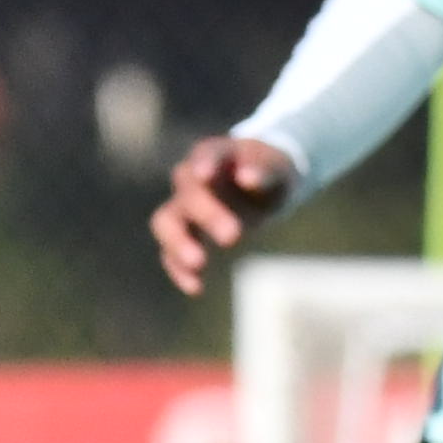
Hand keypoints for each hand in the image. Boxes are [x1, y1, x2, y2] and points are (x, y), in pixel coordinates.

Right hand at [151, 135, 295, 296]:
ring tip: (199, 263)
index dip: (204, 163)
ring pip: (166, 222)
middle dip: (208, 214)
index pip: (206, 154)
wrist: (259, 184)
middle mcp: (191, 179)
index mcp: (216, 154)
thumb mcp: (277, 168)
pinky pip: (170, 252)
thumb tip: (248, 178)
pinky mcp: (183, 234)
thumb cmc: (267, 172)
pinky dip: (179, 269)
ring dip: (178, 243)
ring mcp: (183, 207)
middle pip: (189, 194)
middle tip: (233, 236)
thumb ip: (264, 171)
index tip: (205, 175)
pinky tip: (195, 288)